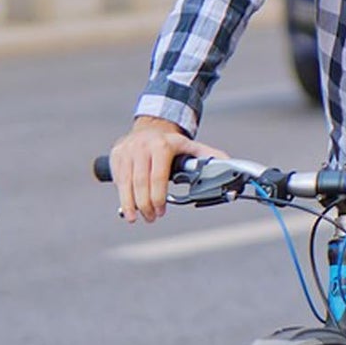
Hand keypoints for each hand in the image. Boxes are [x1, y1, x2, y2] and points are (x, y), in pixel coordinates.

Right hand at [109, 117, 223, 223]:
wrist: (149, 126)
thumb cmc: (171, 143)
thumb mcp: (190, 147)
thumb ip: (208, 157)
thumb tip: (230, 165)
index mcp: (162, 146)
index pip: (158, 177)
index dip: (158, 198)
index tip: (161, 211)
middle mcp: (142, 147)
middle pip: (141, 183)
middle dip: (145, 205)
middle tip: (151, 217)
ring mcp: (127, 150)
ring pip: (125, 183)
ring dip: (129, 204)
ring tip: (134, 217)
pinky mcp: (116, 155)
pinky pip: (118, 179)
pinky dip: (122, 194)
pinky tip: (128, 205)